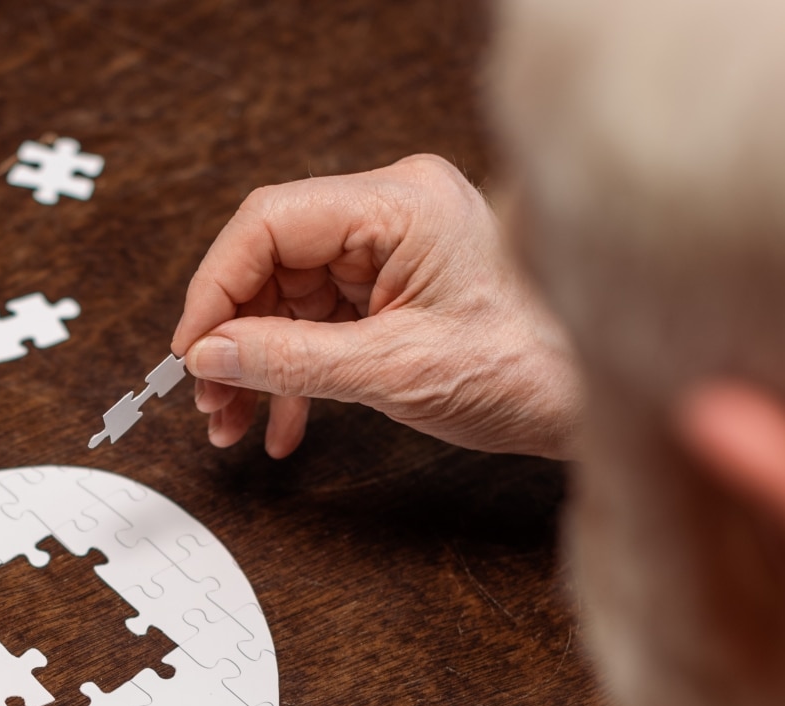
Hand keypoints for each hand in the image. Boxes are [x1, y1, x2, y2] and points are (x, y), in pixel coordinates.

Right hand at [171, 154, 582, 458]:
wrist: (593, 399)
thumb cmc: (529, 370)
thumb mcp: (393, 371)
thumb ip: (289, 360)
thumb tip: (210, 356)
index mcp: (401, 204)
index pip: (270, 223)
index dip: (216, 289)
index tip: (191, 352)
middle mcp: (395, 212)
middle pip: (273, 261)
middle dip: (234, 337)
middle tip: (210, 400)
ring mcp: (396, 249)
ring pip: (289, 298)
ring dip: (256, 365)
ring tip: (235, 423)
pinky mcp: (398, 286)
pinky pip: (321, 321)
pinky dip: (295, 373)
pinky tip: (281, 424)